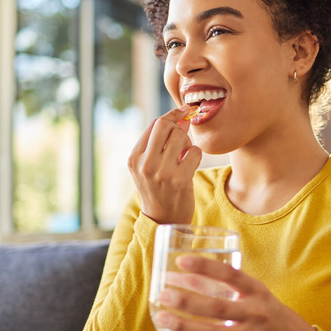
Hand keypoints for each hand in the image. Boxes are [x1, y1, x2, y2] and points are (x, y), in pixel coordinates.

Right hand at [128, 106, 201, 223]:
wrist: (164, 219)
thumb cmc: (159, 188)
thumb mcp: (150, 165)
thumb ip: (161, 142)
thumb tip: (183, 117)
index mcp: (134, 157)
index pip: (154, 124)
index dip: (172, 115)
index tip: (184, 110)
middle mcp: (145, 164)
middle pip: (165, 125)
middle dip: (179, 128)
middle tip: (182, 140)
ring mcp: (162, 172)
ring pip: (181, 136)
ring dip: (187, 143)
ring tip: (184, 156)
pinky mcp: (179, 180)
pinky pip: (194, 152)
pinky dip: (196, 155)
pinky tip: (190, 165)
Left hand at [154, 255, 317, 330]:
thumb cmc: (271, 313)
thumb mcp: (258, 294)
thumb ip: (233, 286)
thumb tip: (195, 273)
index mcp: (257, 291)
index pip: (230, 275)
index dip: (205, 267)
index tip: (181, 260)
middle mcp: (253, 312)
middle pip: (217, 307)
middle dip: (187, 300)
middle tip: (163, 292)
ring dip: (183, 325)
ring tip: (161, 316)